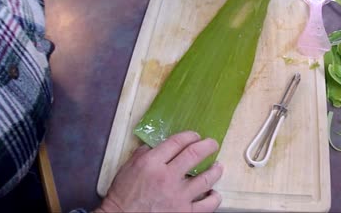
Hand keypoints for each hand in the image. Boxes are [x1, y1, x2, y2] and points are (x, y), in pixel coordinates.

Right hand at [96, 131, 222, 211]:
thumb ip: (145, 153)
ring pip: (206, 179)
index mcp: (152, 163)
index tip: (195, 136)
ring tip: (218, 167)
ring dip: (215, 170)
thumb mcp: (128, 167)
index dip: (189, 136)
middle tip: (213, 144)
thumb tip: (159, 145)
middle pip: (194, 154)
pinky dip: (214, 197)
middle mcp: (167, 177)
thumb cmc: (122, 195)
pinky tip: (213, 193)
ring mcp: (178, 196)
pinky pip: (207, 205)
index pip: (177, 142)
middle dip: (208, 146)